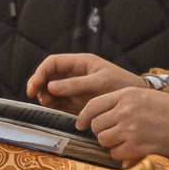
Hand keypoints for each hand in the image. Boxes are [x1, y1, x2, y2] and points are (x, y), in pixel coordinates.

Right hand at [26, 52, 143, 111]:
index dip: (41, 72)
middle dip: (38, 83)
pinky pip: (59, 101)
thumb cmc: (121, 86)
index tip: (35, 85)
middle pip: (49, 75)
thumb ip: (75, 85)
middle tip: (32, 95)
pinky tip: (51, 107)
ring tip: (45, 102)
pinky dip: (52, 104)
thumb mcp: (99, 82)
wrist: (136, 101)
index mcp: (80, 63)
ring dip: (44, 94)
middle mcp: (75, 74)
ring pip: (51, 89)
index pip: (53, 63)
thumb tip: (50, 88)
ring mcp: (75, 88)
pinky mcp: (77, 102)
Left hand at [80, 86, 168, 160]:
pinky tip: (133, 150)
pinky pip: (115, 154)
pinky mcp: (137, 145)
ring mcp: (130, 128)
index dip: (84, 117)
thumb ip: (122, 102)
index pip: (93, 105)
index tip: (81, 124)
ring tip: (126, 142)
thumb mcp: (144, 96)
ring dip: (111, 144)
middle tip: (113, 135)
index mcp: (126, 94)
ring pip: (104, 140)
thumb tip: (101, 116)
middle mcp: (125, 110)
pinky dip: (121, 154)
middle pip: (96, 125)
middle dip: (101, 132)